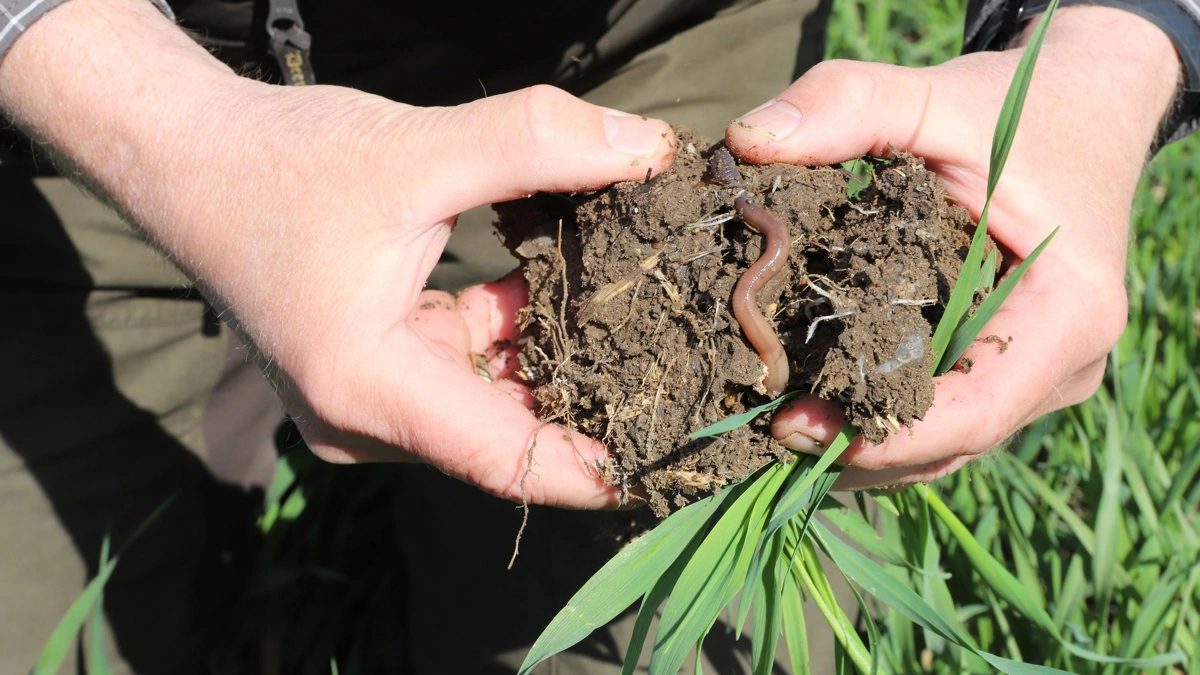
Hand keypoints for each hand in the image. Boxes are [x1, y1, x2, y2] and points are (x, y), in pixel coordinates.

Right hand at [0, 0, 674, 506]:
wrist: (191, 158)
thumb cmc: (280, 164)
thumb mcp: (415, 152)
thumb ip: (537, 145)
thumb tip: (650, 149)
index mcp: (368, 391)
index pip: (510, 460)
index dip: (599, 467)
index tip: (677, 458)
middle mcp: (365, 419)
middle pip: (508, 433)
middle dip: (593, 399)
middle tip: (684, 368)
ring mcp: (367, 402)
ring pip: (492, 401)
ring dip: (558, 356)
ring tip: (644, 317)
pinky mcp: (373, 372)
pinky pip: (467, 369)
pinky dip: (514, 332)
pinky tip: (561, 281)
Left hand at [726, 7, 1179, 488]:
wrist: (1083, 109)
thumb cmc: (1015, 110)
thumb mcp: (934, 98)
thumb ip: (848, 104)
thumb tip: (746, 142)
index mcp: (1068, 314)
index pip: (974, 413)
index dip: (881, 437)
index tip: (793, 428)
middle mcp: (1066, 364)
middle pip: (951, 441)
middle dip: (856, 447)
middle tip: (766, 429)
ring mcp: (1041, 377)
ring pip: (944, 442)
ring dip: (863, 442)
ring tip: (779, 423)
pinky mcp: (1011, 372)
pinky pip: (944, 416)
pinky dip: (882, 416)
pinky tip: (816, 399)